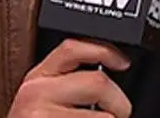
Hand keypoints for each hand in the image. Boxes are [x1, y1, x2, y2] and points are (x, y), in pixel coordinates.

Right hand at [7, 39, 131, 117]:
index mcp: (37, 78)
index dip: (104, 51)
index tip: (123, 63)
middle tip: (119, 114)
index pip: (73, 48)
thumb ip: (67, 81)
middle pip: (97, 82)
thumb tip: (110, 70)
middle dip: (119, 102)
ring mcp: (42, 117)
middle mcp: (36, 93)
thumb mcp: (43, 99)